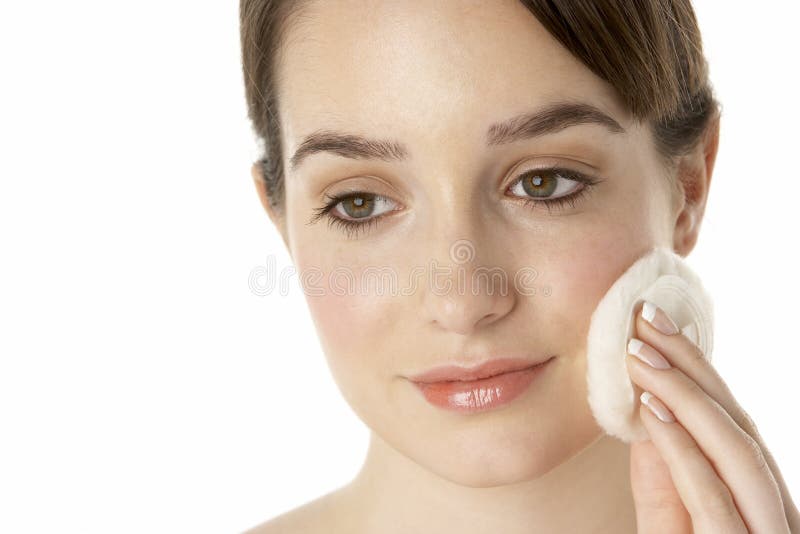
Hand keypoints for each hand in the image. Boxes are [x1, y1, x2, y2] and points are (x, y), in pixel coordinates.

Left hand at [625, 300, 799, 532]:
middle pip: (738, 425)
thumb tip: (651, 404)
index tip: (657, 324)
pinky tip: (650, 410)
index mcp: (762, 499)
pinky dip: (682, 450)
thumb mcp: (668, 520)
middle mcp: (776, 514)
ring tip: (637, 355)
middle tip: (642, 321)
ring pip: (735, 452)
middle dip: (690, 367)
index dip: (697, 370)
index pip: (734, 422)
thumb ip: (665, 475)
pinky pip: (713, 498)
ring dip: (683, 395)